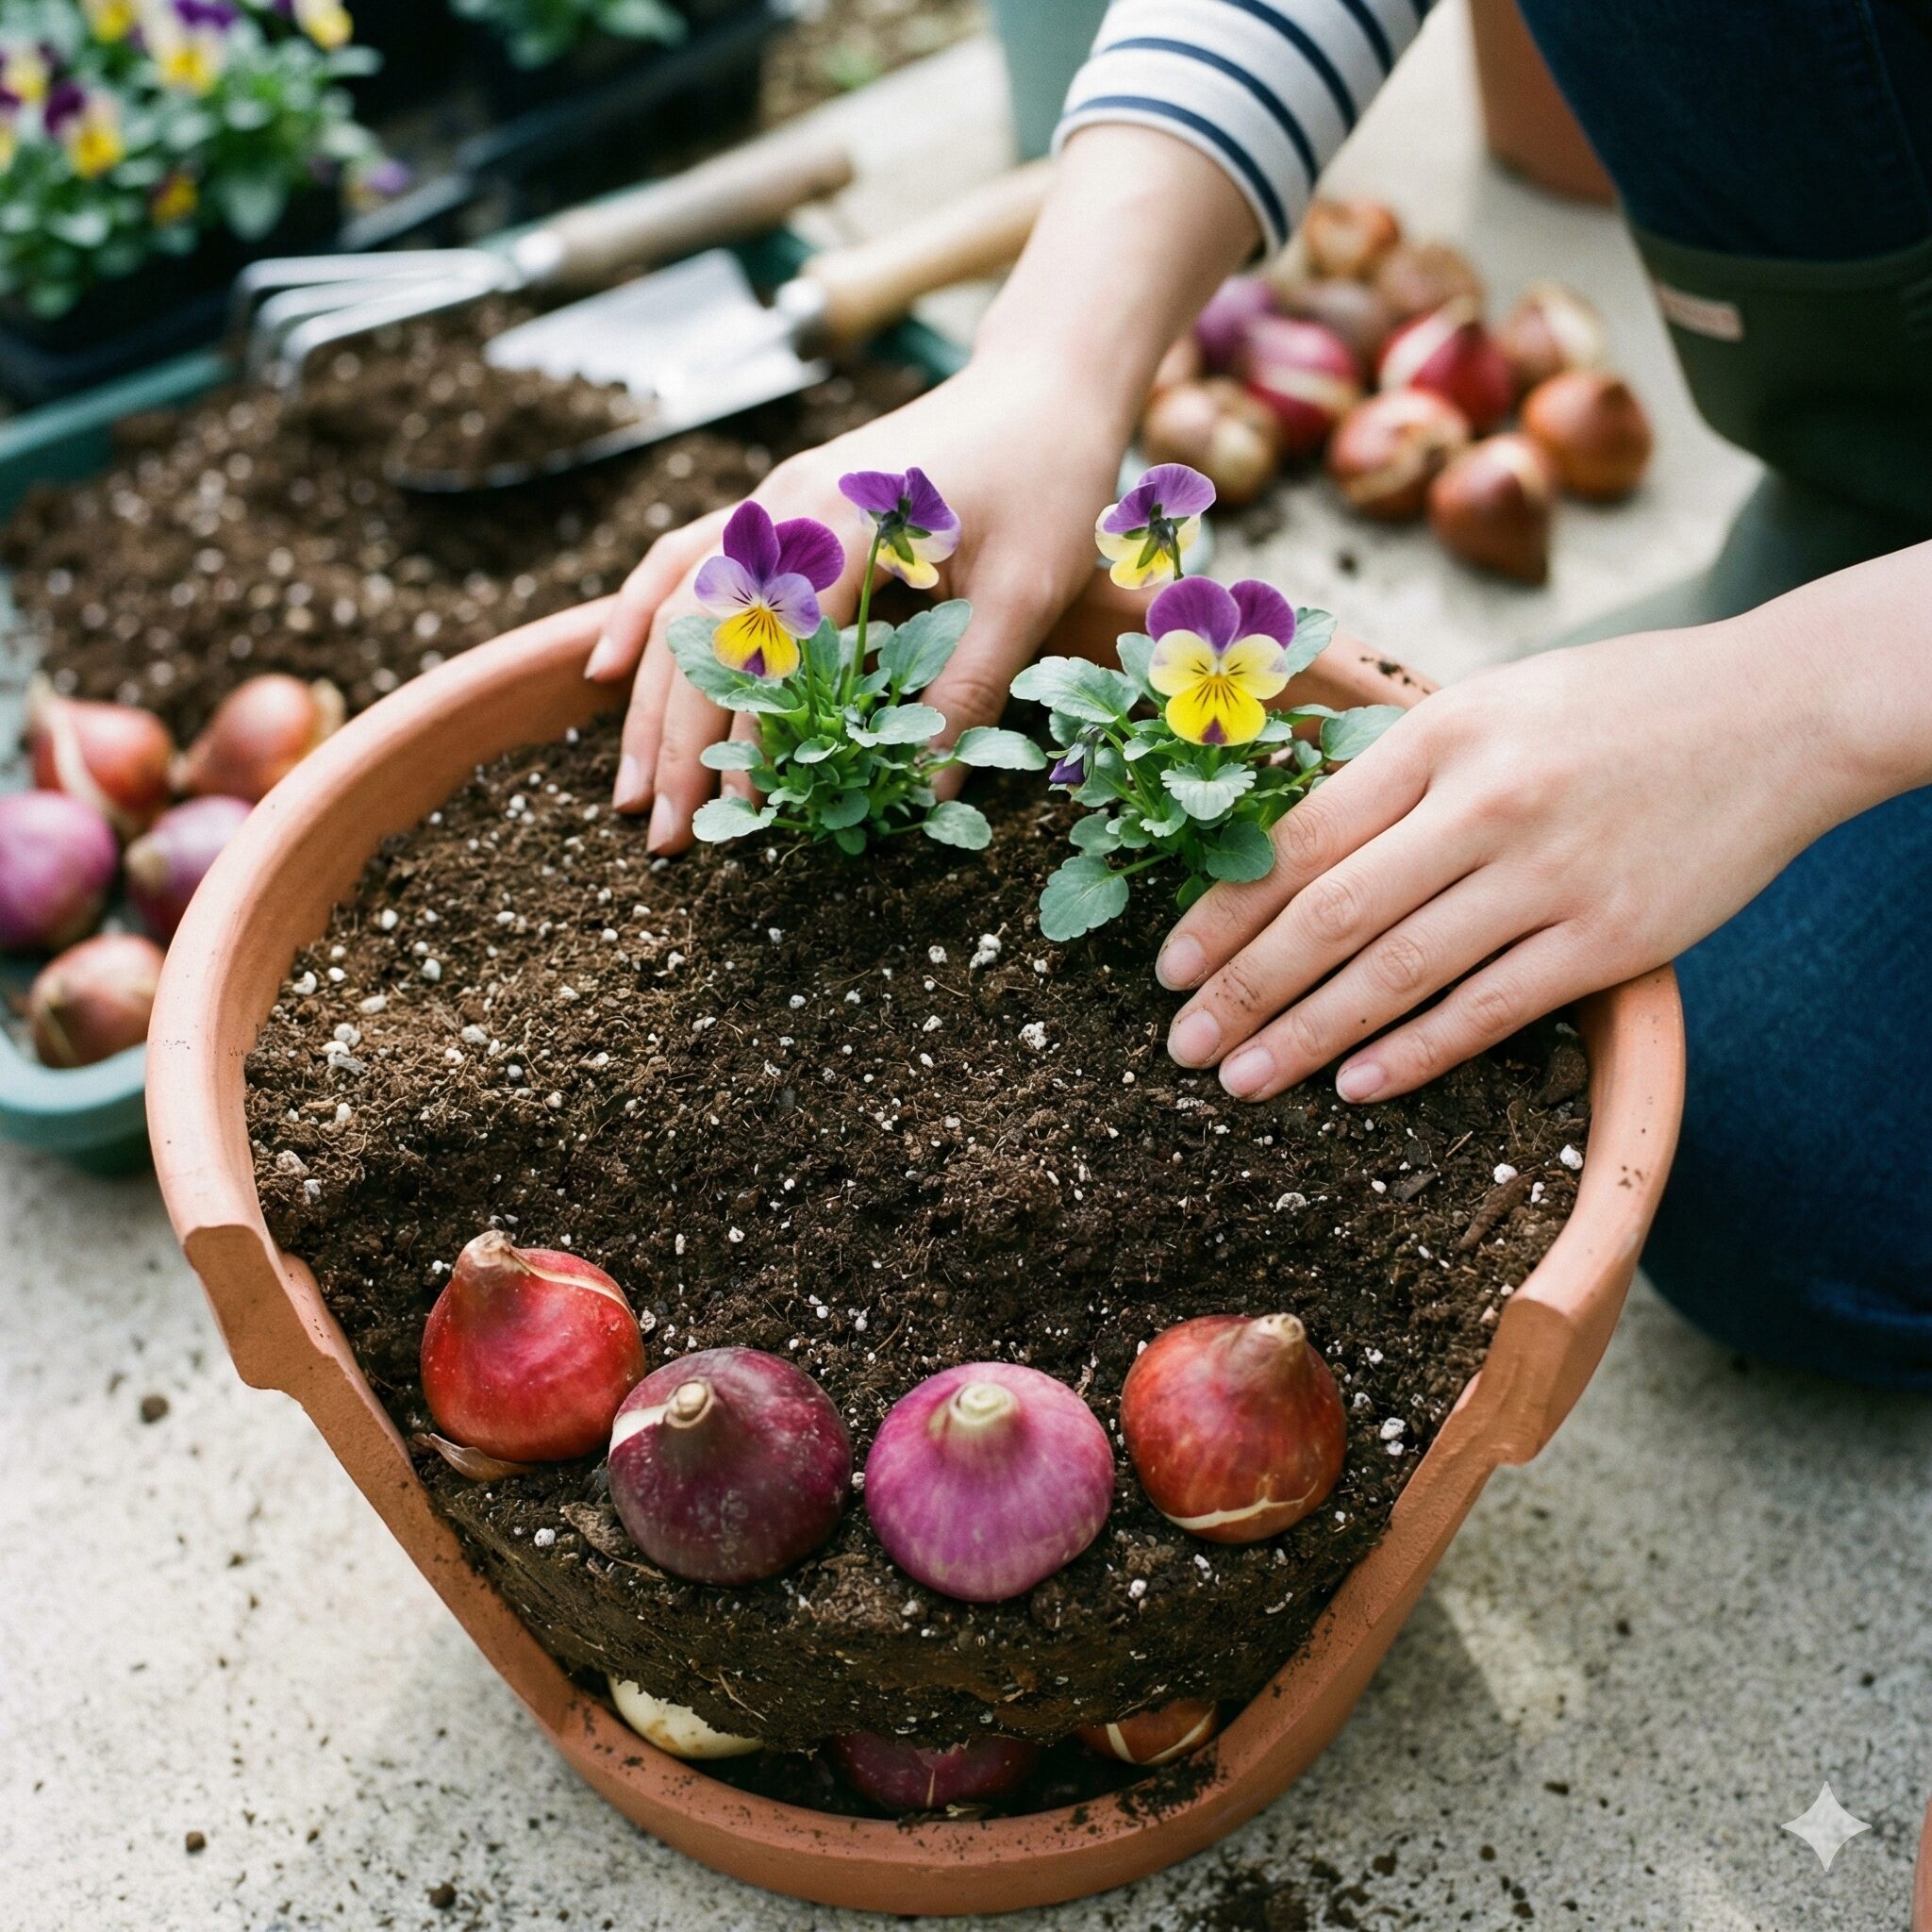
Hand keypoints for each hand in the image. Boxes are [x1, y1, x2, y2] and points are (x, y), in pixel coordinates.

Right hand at [584, 355, 1125, 848]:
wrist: (1043, 383)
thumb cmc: (1046, 482)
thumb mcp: (1026, 596)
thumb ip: (969, 691)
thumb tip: (922, 798)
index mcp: (848, 525)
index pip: (773, 649)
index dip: (753, 737)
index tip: (749, 816)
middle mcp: (788, 505)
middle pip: (702, 634)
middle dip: (677, 742)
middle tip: (668, 837)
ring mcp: (772, 499)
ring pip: (677, 604)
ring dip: (645, 701)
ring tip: (632, 791)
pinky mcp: (776, 502)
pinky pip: (683, 557)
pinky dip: (639, 615)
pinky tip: (607, 673)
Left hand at [1155, 619, 1838, 1102]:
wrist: (1781, 712)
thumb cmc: (1616, 707)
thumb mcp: (1489, 703)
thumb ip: (1396, 770)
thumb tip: (1286, 844)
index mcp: (1438, 736)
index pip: (1299, 838)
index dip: (1222, 913)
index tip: (1169, 968)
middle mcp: (1483, 803)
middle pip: (1328, 915)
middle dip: (1241, 989)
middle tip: (1181, 1046)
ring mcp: (1547, 874)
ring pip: (1396, 974)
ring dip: (1307, 1037)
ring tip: (1243, 1080)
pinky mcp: (1610, 938)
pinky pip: (1489, 1010)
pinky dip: (1415, 1054)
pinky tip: (1356, 1086)